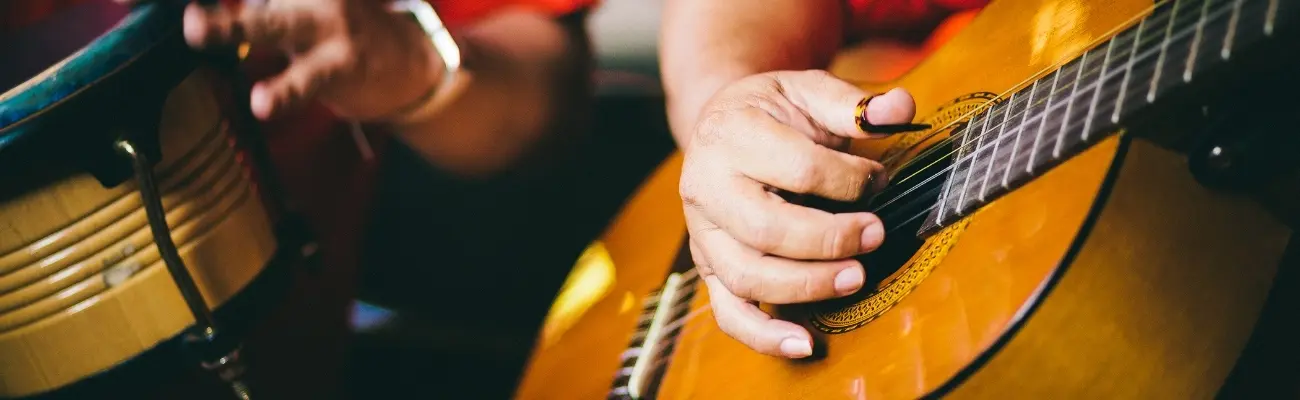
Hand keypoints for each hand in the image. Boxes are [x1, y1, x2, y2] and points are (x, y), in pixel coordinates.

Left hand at [119, 0, 442, 120]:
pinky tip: (263, 103)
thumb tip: (202, 17)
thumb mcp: (304, 7)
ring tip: (196, 28)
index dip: (226, 0)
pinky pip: (307, 79)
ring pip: (274, 23)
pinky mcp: (342, 64)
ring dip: (231, 26)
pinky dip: (284, 91)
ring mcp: (331, 23)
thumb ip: (259, 8)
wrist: (414, 62)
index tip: (187, 2)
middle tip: (187, 10)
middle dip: (223, 10)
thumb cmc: (344, 30)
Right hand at [679, 70, 916, 357]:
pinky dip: (764, 334)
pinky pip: (729, 311)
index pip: (796, 167)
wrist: (722, 125)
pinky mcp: (708, 266)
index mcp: (730, 133)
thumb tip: (900, 109)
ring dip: (807, 284)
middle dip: (830, 238)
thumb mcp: (808, 91)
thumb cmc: (772, 111)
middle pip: (767, 227)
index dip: (849, 180)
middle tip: (877, 234)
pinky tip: (805, 344)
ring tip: (856, 278)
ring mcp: (703, 232)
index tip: (877, 179)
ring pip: (747, 274)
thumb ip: (854, 104)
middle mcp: (705, 185)